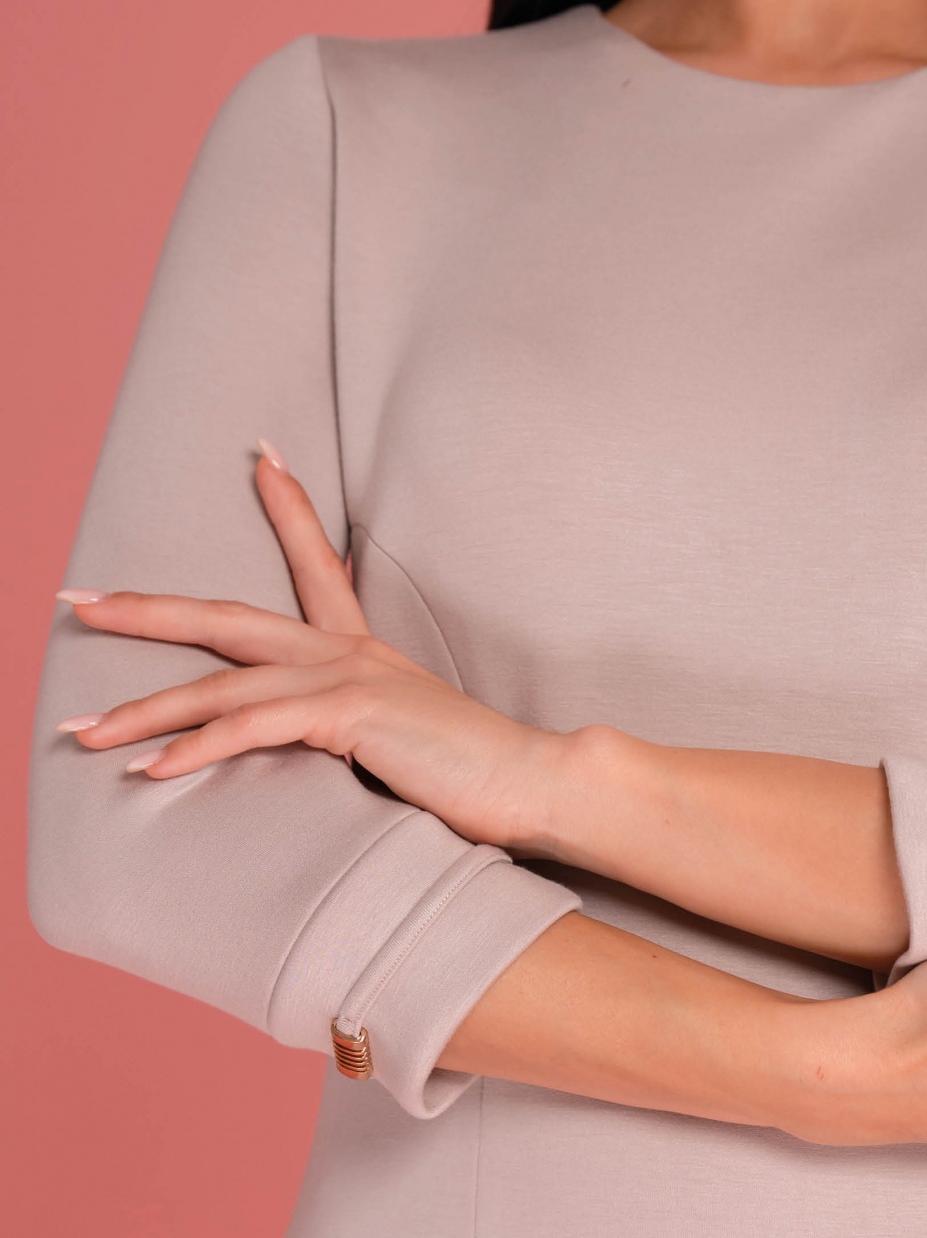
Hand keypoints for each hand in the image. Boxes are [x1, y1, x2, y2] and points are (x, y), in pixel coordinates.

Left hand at [56, 448, 561, 847]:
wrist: (536, 780)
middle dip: (145, 610)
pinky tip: (150, 771)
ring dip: (143, 712)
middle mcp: (349, 654)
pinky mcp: (349, 716)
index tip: (260, 457)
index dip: (289, 508)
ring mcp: (346, 680)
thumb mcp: (413, 736)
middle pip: (226, 617)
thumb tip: (340, 740)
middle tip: (78, 602)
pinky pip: (252, 726)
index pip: (317, 564)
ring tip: (82, 732)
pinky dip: (195, 749)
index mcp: (364, 652)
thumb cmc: (482, 772)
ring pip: (221, 684)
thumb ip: (368, 726)